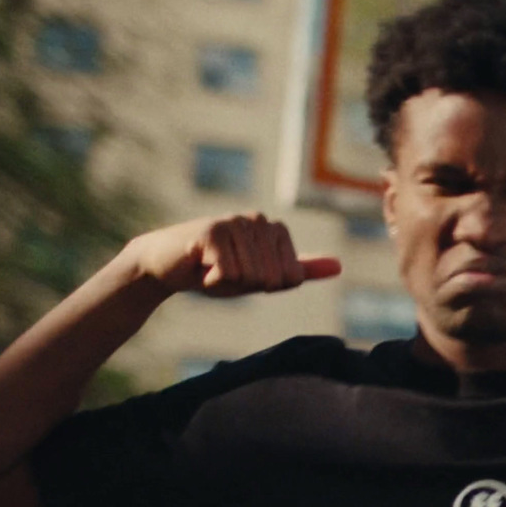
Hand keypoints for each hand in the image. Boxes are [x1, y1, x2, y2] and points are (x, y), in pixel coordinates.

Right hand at [125, 214, 341, 298]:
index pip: (291, 278)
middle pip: (273, 279)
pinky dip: (213, 281)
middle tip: (225, 272)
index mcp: (275, 229)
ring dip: (228, 284)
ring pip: (252, 277)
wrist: (167, 266)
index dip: (266, 286)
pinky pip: (230, 274)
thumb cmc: (216, 270)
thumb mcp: (262, 274)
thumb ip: (300, 270)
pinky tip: (201, 268)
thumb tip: (339, 267)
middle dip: (247, 286)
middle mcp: (259, 220)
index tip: (244, 273)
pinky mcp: (213, 231)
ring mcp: (236, 222)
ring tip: (212, 268)